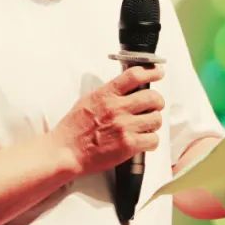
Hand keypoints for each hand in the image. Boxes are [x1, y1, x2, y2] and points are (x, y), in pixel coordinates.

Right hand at [49, 64, 164, 176]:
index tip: (158, 73)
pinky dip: (151, 141)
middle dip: (157, 102)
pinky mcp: (128, 145)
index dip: (151, 72)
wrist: (66, 151)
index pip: (134, 75)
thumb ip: (107, 93)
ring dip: (153, 123)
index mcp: (106, 95)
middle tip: (155, 106)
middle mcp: (117, 108)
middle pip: (152, 97)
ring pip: (156, 119)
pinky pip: (153, 140)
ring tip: (146, 126)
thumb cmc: (73, 129)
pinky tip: (143, 141)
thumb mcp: (87, 101)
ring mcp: (124, 127)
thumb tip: (125, 88)